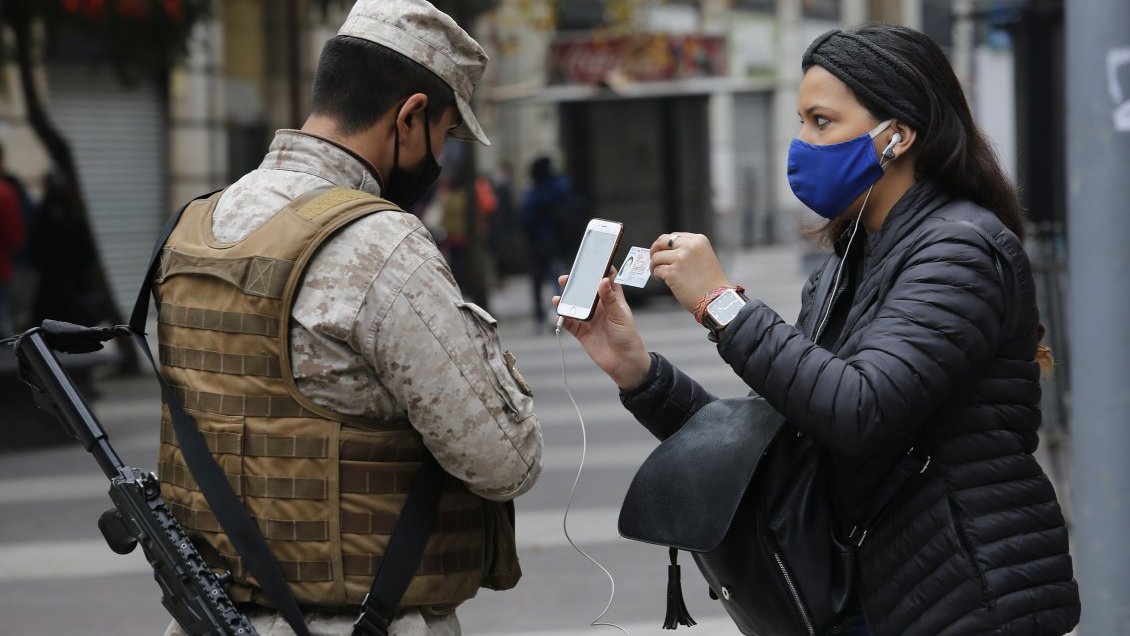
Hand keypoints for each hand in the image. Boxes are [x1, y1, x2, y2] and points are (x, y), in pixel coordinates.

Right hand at [553, 270, 651, 390]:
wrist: (625, 364)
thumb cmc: (628, 338)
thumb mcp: (620, 316)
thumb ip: (609, 299)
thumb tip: (602, 280)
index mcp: (613, 300)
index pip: (606, 280)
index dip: (600, 269)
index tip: (592, 260)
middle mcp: (600, 308)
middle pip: (585, 291)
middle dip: (576, 284)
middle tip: (566, 279)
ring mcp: (590, 319)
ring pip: (575, 305)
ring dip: (566, 300)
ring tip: (559, 296)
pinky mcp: (582, 332)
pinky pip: (569, 322)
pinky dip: (563, 317)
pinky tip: (558, 312)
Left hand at [650, 233, 731, 314]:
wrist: (717, 299)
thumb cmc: (711, 282)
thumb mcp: (704, 257)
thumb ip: (687, 251)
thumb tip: (665, 251)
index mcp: (698, 241)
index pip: (674, 236)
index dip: (664, 245)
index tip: (661, 251)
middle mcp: (689, 246)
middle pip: (662, 242)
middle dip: (654, 250)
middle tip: (652, 259)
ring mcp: (680, 259)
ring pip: (657, 257)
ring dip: (654, 266)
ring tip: (657, 273)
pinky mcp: (672, 272)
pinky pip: (657, 270)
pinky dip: (656, 275)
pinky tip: (660, 280)